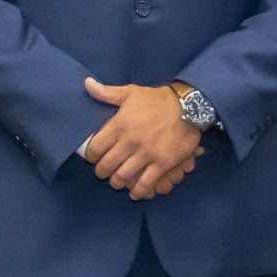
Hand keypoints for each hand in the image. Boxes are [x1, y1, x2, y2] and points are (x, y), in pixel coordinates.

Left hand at [81, 78, 202, 200]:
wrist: (189, 107)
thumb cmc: (157, 100)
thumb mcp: (130, 92)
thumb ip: (106, 93)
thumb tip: (87, 84)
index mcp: (120, 124)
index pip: (96, 148)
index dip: (91, 156)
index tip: (92, 157)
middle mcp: (131, 141)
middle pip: (107, 165)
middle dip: (101, 172)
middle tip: (102, 172)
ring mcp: (147, 154)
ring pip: (123, 176)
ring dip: (117, 182)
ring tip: (116, 181)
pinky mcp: (163, 163)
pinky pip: (145, 183)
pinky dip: (138, 191)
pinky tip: (134, 193)